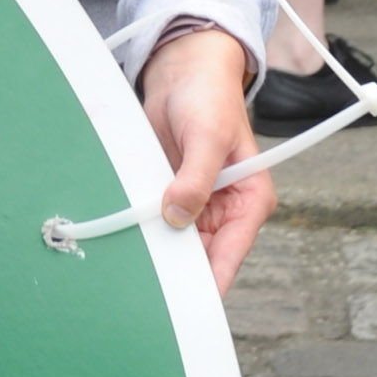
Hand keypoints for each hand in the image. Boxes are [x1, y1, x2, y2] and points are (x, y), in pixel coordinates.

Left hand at [139, 24, 274, 293]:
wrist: (183, 69)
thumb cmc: (208, 97)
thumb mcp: (206, 137)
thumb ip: (195, 180)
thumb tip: (177, 218)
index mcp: (250, 201)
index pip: (230, 254)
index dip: (211, 282)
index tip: (188, 306)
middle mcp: (226, 209)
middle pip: (203, 256)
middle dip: (179, 269)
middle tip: (148, 290)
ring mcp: (198, 203)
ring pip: (179, 242)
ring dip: (159, 248)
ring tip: (134, 269)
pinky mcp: (173, 192)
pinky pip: (160, 220)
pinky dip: (146, 227)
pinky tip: (127, 238)